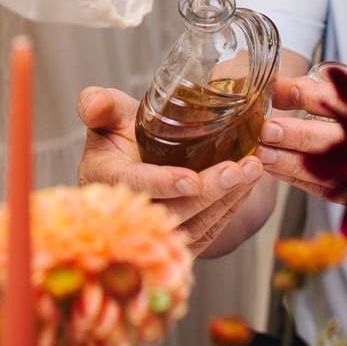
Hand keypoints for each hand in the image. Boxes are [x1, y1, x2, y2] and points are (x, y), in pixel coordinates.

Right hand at [75, 73, 346, 255]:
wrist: (139, 163)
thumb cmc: (122, 136)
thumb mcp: (108, 116)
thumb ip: (98, 105)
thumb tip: (93, 103)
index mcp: (106, 180)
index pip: (135, 186)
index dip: (162, 184)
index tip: (190, 179)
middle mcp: (129, 214)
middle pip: (174, 212)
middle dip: (209, 192)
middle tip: (240, 168)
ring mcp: (155, 232)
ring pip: (196, 226)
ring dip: (227, 199)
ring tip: (253, 170)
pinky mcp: (178, 242)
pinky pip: (208, 232)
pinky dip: (230, 210)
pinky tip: (247, 186)